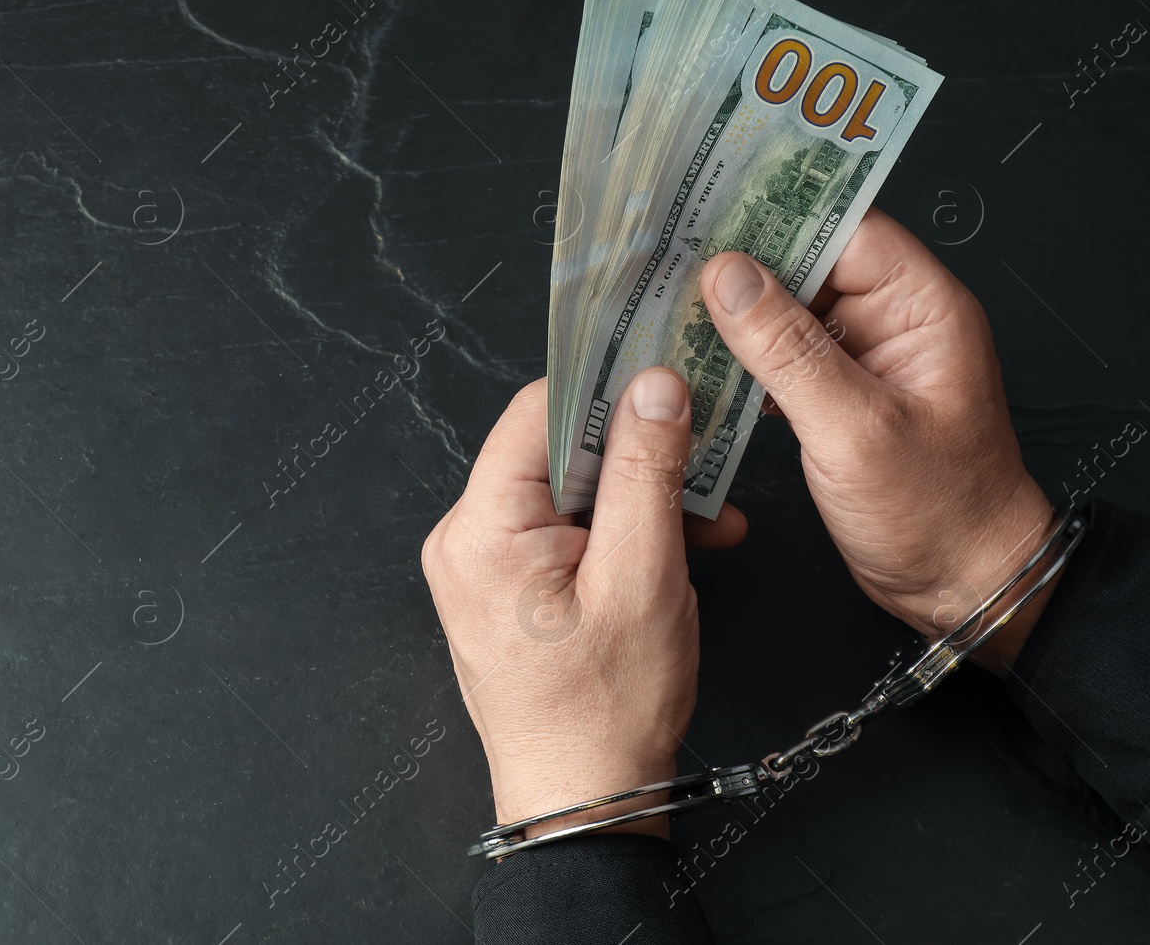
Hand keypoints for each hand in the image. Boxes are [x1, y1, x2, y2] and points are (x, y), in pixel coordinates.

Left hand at [421, 370, 738, 837]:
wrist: (585, 801)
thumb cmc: (605, 710)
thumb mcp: (643, 576)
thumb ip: (647, 471)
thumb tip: (653, 386)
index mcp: (480, 529)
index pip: (536, 412)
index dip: (605, 387)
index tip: (666, 375)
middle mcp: (466, 539)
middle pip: (555, 450)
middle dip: (638, 453)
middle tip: (705, 453)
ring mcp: (483, 565)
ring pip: (570, 491)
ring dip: (642, 497)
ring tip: (709, 523)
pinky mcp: (508, 586)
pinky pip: (567, 530)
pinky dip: (623, 532)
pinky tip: (682, 546)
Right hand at [700, 209, 1053, 667]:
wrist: (964, 585)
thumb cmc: (939, 512)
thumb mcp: (856, 427)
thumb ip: (788, 350)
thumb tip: (728, 277)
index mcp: (920, 307)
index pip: (842, 229)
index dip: (775, 213)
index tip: (707, 208)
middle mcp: (892, 322)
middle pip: (805, 265)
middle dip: (738, 263)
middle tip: (665, 257)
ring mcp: (862, 360)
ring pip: (784, 312)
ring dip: (731, 315)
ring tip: (664, 307)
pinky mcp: (837, 398)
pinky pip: (779, 359)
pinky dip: (739, 360)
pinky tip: (693, 363)